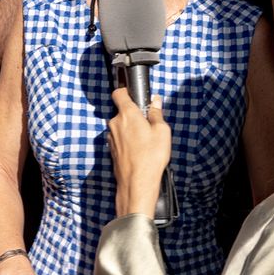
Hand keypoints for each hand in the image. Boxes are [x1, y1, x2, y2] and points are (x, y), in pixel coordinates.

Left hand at [108, 88, 171, 217]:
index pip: (119, 93)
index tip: (135, 95)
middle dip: (134, 115)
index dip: (126, 92)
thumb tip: (155, 101)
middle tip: (149, 124)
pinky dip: (128, 141)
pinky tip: (140, 151)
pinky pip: (120, 139)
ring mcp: (111, 137)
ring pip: (121, 126)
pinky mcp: (112, 149)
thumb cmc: (151, 156)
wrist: (137, 182)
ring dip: (131, 129)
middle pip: (122, 112)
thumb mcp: (162, 131)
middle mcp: (115, 124)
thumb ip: (156, 113)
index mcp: (127, 114)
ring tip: (146, 141)